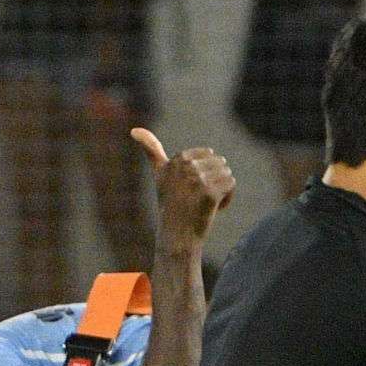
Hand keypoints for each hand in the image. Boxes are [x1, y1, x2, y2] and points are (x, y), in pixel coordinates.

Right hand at [133, 127, 235, 247]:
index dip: (205, 172)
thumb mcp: (159, 174)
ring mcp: (198, 178)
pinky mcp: (209, 192)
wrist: (177, 236)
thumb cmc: (171, 205)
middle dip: (214, 180)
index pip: (209, 154)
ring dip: (221, 190)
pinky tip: (213, 209)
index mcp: (177, 159)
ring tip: (205, 203)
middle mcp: (185, 166)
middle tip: (197, 198)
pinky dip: (227, 198)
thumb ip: (151, 150)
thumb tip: (134, 129)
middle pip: (220, 162)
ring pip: (227, 173)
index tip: (190, 187)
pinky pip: (231, 184)